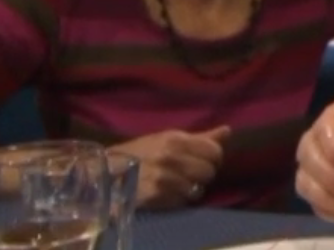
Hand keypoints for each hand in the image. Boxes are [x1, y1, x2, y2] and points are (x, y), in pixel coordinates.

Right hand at [111, 126, 229, 209]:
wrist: (105, 171)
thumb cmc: (140, 152)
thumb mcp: (167, 138)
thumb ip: (200, 137)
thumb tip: (228, 130)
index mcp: (176, 140)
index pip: (215, 152)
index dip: (214, 158)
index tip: (206, 161)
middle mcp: (171, 158)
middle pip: (209, 172)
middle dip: (203, 175)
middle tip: (191, 174)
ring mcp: (163, 179)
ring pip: (197, 190)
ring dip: (191, 189)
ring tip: (178, 184)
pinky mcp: (156, 197)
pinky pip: (182, 202)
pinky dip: (178, 199)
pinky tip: (167, 193)